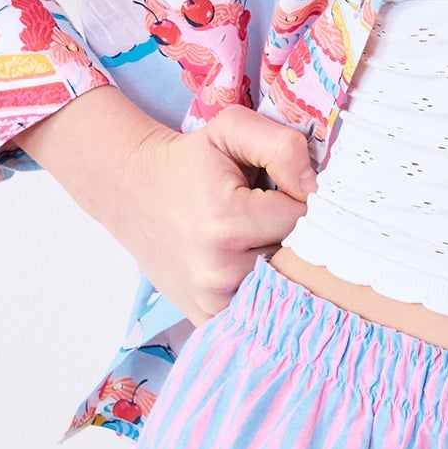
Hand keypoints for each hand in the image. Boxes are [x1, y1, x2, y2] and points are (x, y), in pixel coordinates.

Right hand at [19, 87, 317, 320]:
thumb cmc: (189, 160)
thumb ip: (283, 146)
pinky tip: (246, 267)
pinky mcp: (207, 319)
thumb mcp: (232, 129)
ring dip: (280, 266)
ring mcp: (211, 302)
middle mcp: (218, 270)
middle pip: (296, 258)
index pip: (304, 218)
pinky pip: (259, 313)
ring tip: (255, 240)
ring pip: (282, 287)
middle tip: (269, 217)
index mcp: (227, 221)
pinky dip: (262, 293)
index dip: (301, 201)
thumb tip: (314, 188)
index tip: (279, 191)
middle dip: (293, 236)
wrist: (132, 192)